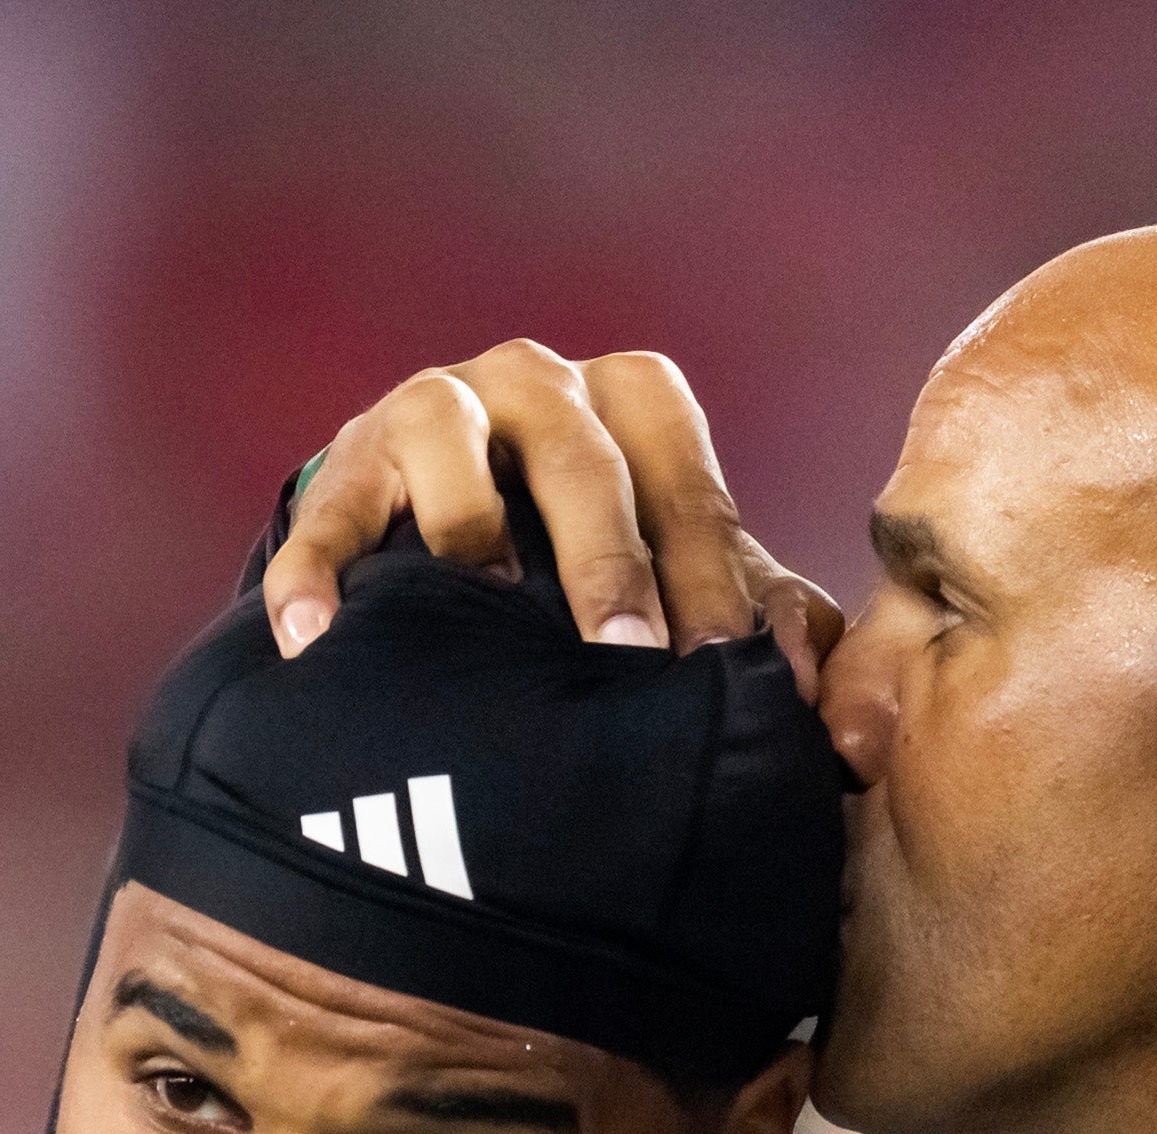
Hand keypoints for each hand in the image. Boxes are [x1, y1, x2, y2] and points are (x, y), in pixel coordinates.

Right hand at [262, 343, 843, 698]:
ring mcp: (432, 412)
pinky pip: (329, 514)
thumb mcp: (685, 583)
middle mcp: (533, 384)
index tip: (727, 665)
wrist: (453, 546)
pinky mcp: (346, 468)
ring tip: (488, 600)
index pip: (683, 476)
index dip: (711, 570)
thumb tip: (840, 727)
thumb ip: (766, 630)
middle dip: (608, 554)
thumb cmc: (595, 566)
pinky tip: (316, 641)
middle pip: (578, 451)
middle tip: (630, 651)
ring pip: (449, 442)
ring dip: (471, 522)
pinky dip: (318, 572)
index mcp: (631, 405)